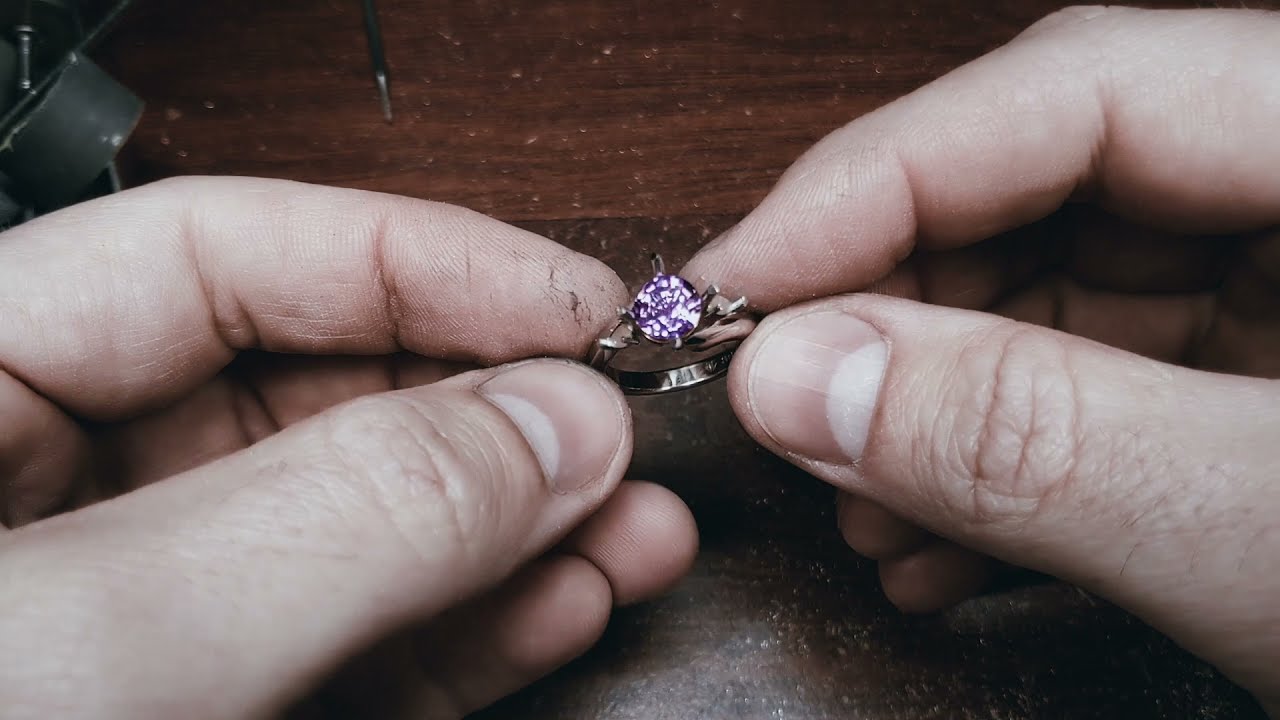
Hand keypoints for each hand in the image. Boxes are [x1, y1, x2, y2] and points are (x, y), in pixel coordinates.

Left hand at [0, 177, 696, 718]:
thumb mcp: (94, 650)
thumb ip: (336, 519)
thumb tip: (549, 424)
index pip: (224, 255)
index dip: (422, 262)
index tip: (576, 310)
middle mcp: (55, 482)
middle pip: (316, 384)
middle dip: (491, 409)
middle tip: (622, 434)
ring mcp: (142, 603)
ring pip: (361, 520)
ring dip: (514, 524)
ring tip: (633, 530)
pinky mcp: (204, 702)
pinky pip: (360, 639)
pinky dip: (472, 625)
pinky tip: (559, 603)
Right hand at [685, 6, 1279, 712]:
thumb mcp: (1277, 531)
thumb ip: (1031, 438)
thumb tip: (802, 375)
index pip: (1077, 91)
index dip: (877, 178)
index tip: (740, 278)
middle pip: (1049, 188)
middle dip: (897, 313)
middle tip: (788, 413)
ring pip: (1055, 294)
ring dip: (933, 407)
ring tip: (860, 513)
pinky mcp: (1268, 384)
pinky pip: (1095, 382)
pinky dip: (999, 464)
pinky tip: (936, 546)